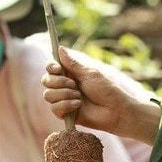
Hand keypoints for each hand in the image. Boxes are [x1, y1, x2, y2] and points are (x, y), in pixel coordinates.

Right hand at [42, 46, 160, 142]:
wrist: (116, 111)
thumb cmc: (107, 90)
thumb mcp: (90, 74)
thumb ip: (73, 64)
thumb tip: (60, 48)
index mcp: (71, 73)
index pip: (51, 68)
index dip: (51, 67)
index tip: (58, 68)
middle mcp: (65, 86)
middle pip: (46, 80)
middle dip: (58, 81)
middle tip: (74, 84)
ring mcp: (64, 100)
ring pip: (48, 95)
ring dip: (64, 94)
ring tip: (79, 96)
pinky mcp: (65, 113)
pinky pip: (54, 108)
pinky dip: (65, 105)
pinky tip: (78, 105)